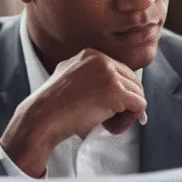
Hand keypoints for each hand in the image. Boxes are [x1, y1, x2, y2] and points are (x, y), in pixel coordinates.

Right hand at [0, 49, 146, 176]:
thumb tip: (108, 90)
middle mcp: (101, 60)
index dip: (119, 91)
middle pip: (132, 80)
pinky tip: (112, 127)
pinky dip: (129, 119)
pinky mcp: (115, 92)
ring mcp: (109, 75)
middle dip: (126, 101)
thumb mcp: (67, 78)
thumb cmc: (52, 107)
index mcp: (90, 54)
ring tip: (109, 125)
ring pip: (137, 93)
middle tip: (113, 118)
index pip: (120, 70)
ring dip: (127, 113)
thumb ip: (87, 77)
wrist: (42, 117)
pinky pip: (139, 105)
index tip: (110, 106)